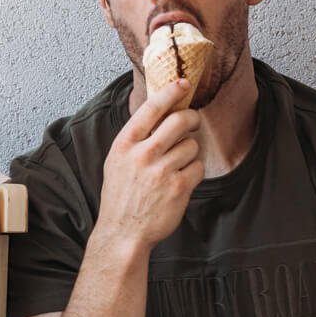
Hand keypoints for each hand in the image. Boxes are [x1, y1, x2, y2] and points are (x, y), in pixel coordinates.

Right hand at [97, 80, 203, 253]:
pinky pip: (198, 167)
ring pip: (192, 145)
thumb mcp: (117, 161)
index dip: (170, 93)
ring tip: (177, 164)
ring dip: (190, 152)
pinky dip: (194, 171)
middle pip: (179, 121)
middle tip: (192, 122)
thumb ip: (136, 138)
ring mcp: (162, 171)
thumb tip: (161, 113)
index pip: (151, 109)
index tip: (183, 84)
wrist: (123, 232)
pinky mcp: (179, 187)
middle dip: (191, 118)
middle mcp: (143, 154)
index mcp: (125, 144)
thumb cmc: (121, 195)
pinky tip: (181, 180)